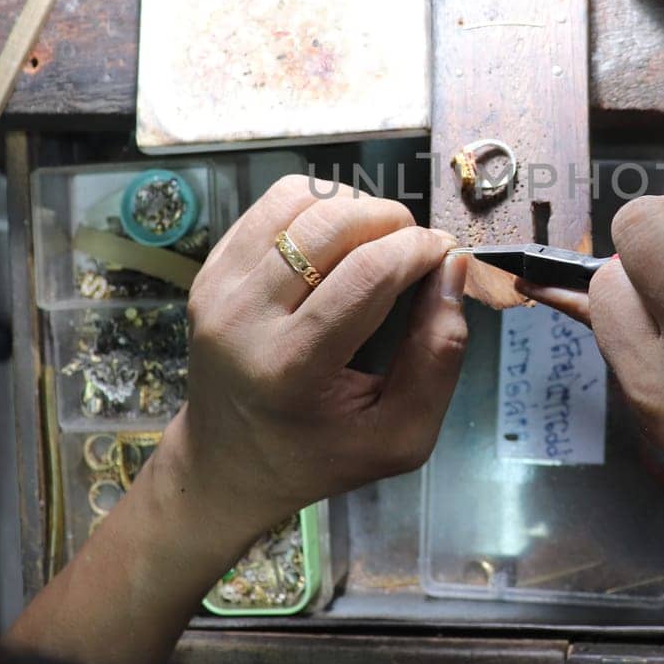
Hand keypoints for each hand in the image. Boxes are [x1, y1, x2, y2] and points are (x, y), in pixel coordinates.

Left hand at [156, 175, 468, 554]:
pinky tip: (337, 244)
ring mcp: (218, 289)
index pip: (367, 273)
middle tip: (414, 250)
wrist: (229, 464)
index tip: (446, 257)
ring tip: (377, 243)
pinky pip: (272, 205)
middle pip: (331, 223)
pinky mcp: (209, 270)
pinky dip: (317, 207)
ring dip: (355, 207)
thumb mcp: (401, 435)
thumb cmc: (323, 455)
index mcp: (291, 369)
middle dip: (392, 220)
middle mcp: (243, 320)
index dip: (420, 249)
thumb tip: (454, 268)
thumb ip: (439, 357)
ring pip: (298, 199)